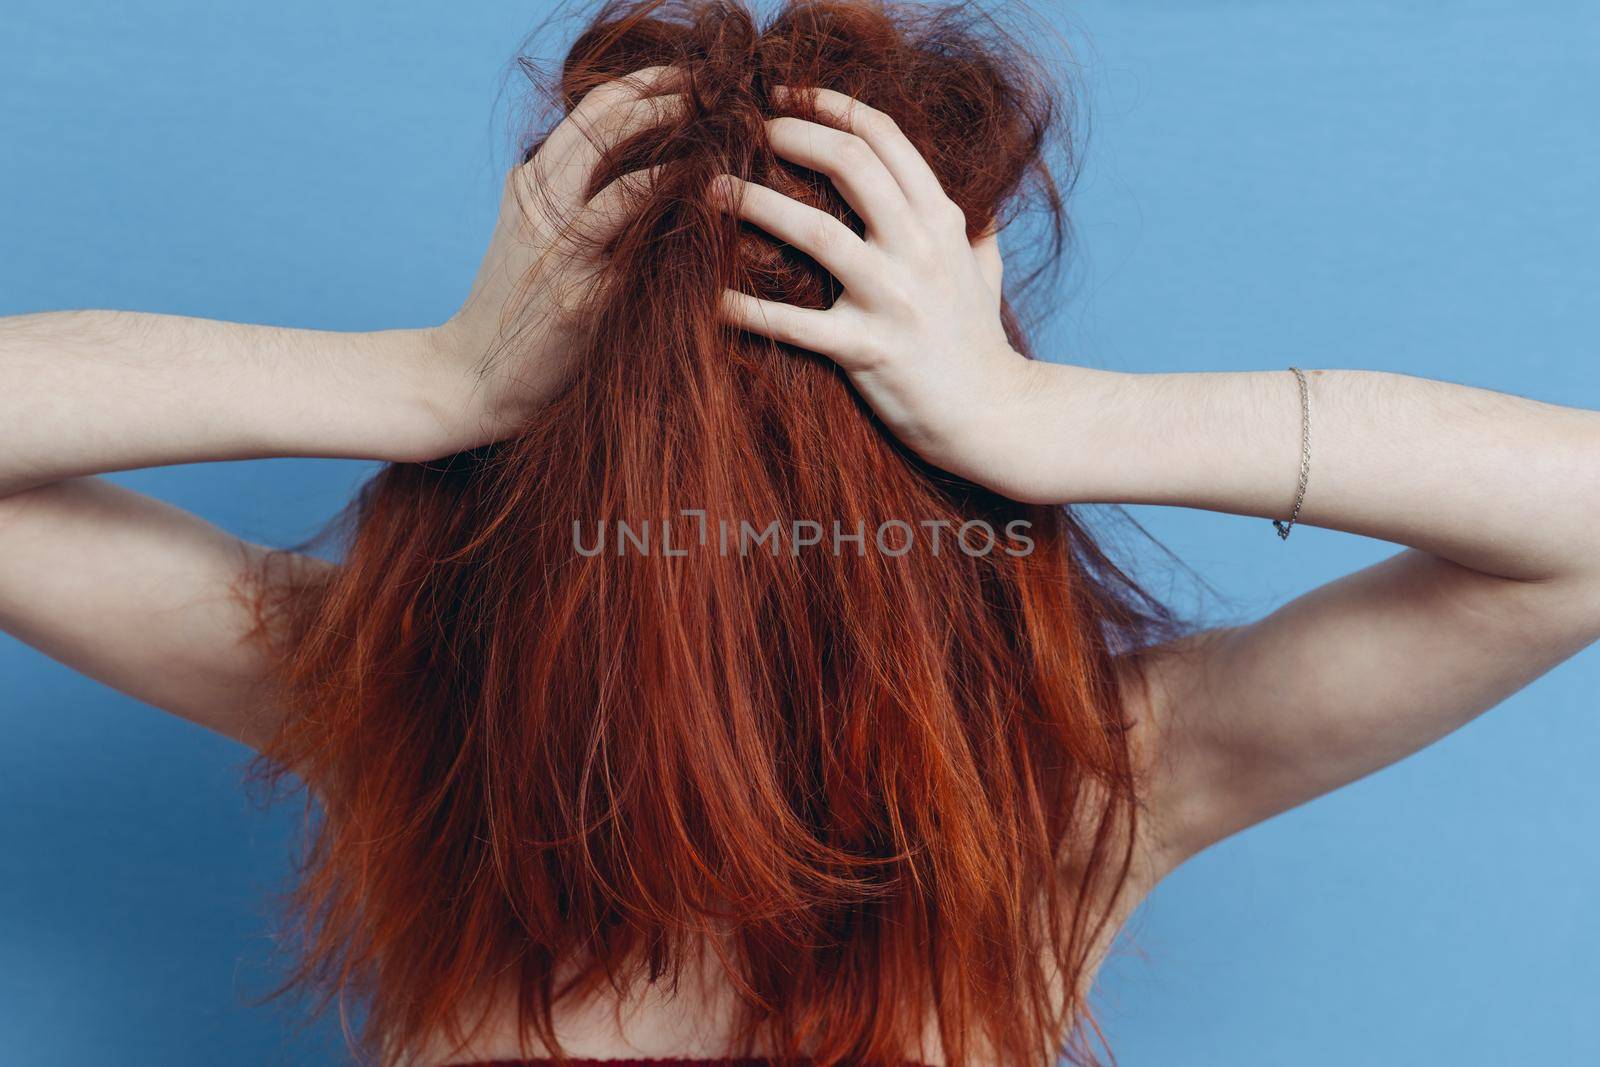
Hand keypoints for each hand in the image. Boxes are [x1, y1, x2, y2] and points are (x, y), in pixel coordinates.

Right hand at [422, 65, 687, 453]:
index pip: (590, 112)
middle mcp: (539, 204)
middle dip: (660, 96)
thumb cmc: (519, 312)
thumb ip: (569, 199)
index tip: (685, 78)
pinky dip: (664, 203)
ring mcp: (559, 247)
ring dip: (668, 138)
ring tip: (714, 127)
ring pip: (612, 167)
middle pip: (600, 121)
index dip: (641, 85)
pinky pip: (630, 236)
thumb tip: (639, 168)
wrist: (474, 379)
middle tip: (709, 90)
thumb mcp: (533, 238)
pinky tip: (700, 194)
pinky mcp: (582, 294)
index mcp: (530, 186)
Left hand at [714, 87, 1053, 500]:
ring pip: (816, 232)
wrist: (993, 415)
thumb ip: (975, 230)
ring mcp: (894, 298)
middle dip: (790, 136)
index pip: (885, 138)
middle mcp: (920, 249)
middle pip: (849, 164)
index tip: (788, 95)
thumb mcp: (985, 272)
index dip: (831, 106)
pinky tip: (706, 297)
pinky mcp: (867, 350)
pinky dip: (746, 311)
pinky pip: (795, 324)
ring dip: (756, 203)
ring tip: (712, 188)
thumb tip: (977, 202)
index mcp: (942, 219)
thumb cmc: (979, 342)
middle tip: (744, 130)